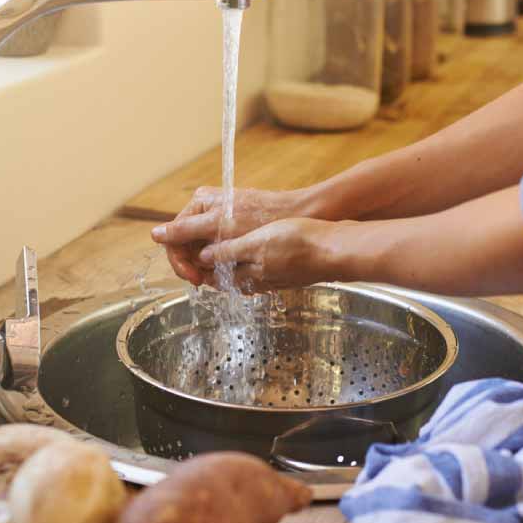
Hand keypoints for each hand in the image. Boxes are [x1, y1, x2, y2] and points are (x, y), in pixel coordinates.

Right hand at [151, 186, 315, 284]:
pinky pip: (219, 253)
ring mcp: (220, 222)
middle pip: (188, 247)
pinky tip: (235, 275)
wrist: (298, 215)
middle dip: (196, 267)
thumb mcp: (221, 226)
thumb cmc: (262, 217)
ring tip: (225, 280)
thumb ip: (187, 231)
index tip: (194, 279)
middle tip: (207, 283)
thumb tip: (155, 235)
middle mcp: (206, 212)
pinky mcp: (234, 233)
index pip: (175, 237)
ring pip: (204, 253)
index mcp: (199, 204)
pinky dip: (224, 266)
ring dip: (210, 269)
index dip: (180, 261)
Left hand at [197, 218, 351, 291]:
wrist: (336, 250)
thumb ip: (229, 251)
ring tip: (218, 251)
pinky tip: (251, 253)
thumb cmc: (299, 243)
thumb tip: (203, 257)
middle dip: (209, 267)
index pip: (212, 275)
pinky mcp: (287, 273)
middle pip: (225, 277)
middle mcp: (258, 281)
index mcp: (248, 274)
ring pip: (242, 274)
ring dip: (229, 265)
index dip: (197, 265)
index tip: (186, 251)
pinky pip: (261, 271)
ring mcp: (273, 278)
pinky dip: (249, 263)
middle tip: (197, 251)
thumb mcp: (257, 242)